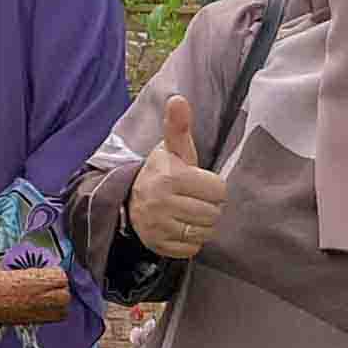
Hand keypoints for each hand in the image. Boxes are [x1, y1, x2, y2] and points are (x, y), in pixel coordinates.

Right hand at [128, 91, 229, 263]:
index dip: (213, 188)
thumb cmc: (162, 172)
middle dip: (208, 207)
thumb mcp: (172, 149)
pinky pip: (192, 249)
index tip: (200, 184)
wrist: (129, 199)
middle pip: (213, 213)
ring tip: (188, 212)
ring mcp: (158, 226)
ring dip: (201, 224)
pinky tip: (180, 227)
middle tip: (194, 199)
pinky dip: (190, 240)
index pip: (218, 190)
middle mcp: (162, 202)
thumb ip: (178, 126)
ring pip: (205, 232)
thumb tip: (178, 98)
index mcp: (171, 176)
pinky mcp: (158, 245)